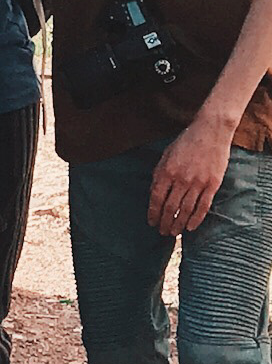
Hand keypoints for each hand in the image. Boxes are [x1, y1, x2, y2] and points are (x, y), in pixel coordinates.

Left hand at [148, 110, 235, 236]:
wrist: (211, 131)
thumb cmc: (187, 141)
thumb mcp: (166, 154)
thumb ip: (159, 173)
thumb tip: (153, 192)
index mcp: (167, 170)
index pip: (156, 198)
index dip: (152, 213)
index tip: (151, 222)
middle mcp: (181, 179)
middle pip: (170, 207)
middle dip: (164, 222)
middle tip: (162, 232)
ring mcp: (198, 182)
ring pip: (186, 210)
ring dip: (178, 224)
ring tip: (174, 233)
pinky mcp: (213, 184)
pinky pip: (203, 207)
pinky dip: (196, 219)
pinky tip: (190, 228)